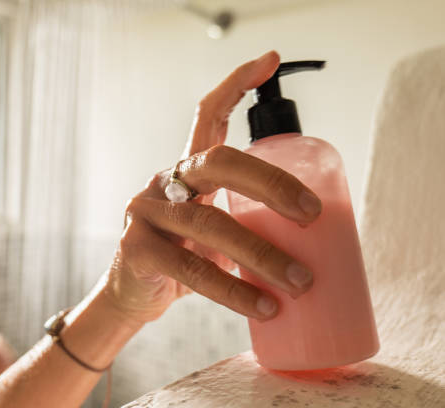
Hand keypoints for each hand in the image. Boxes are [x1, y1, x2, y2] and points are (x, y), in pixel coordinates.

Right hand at [101, 51, 321, 325]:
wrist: (132, 295)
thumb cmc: (184, 258)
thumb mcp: (212, 230)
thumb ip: (244, 221)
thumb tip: (317, 237)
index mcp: (187, 171)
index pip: (206, 115)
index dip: (236, 84)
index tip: (271, 61)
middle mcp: (164, 182)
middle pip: (217, 161)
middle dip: (271, 182)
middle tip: (312, 213)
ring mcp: (146, 212)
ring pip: (209, 222)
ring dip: (261, 252)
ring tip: (300, 280)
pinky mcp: (137, 248)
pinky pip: (192, 269)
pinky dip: (233, 290)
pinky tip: (262, 306)